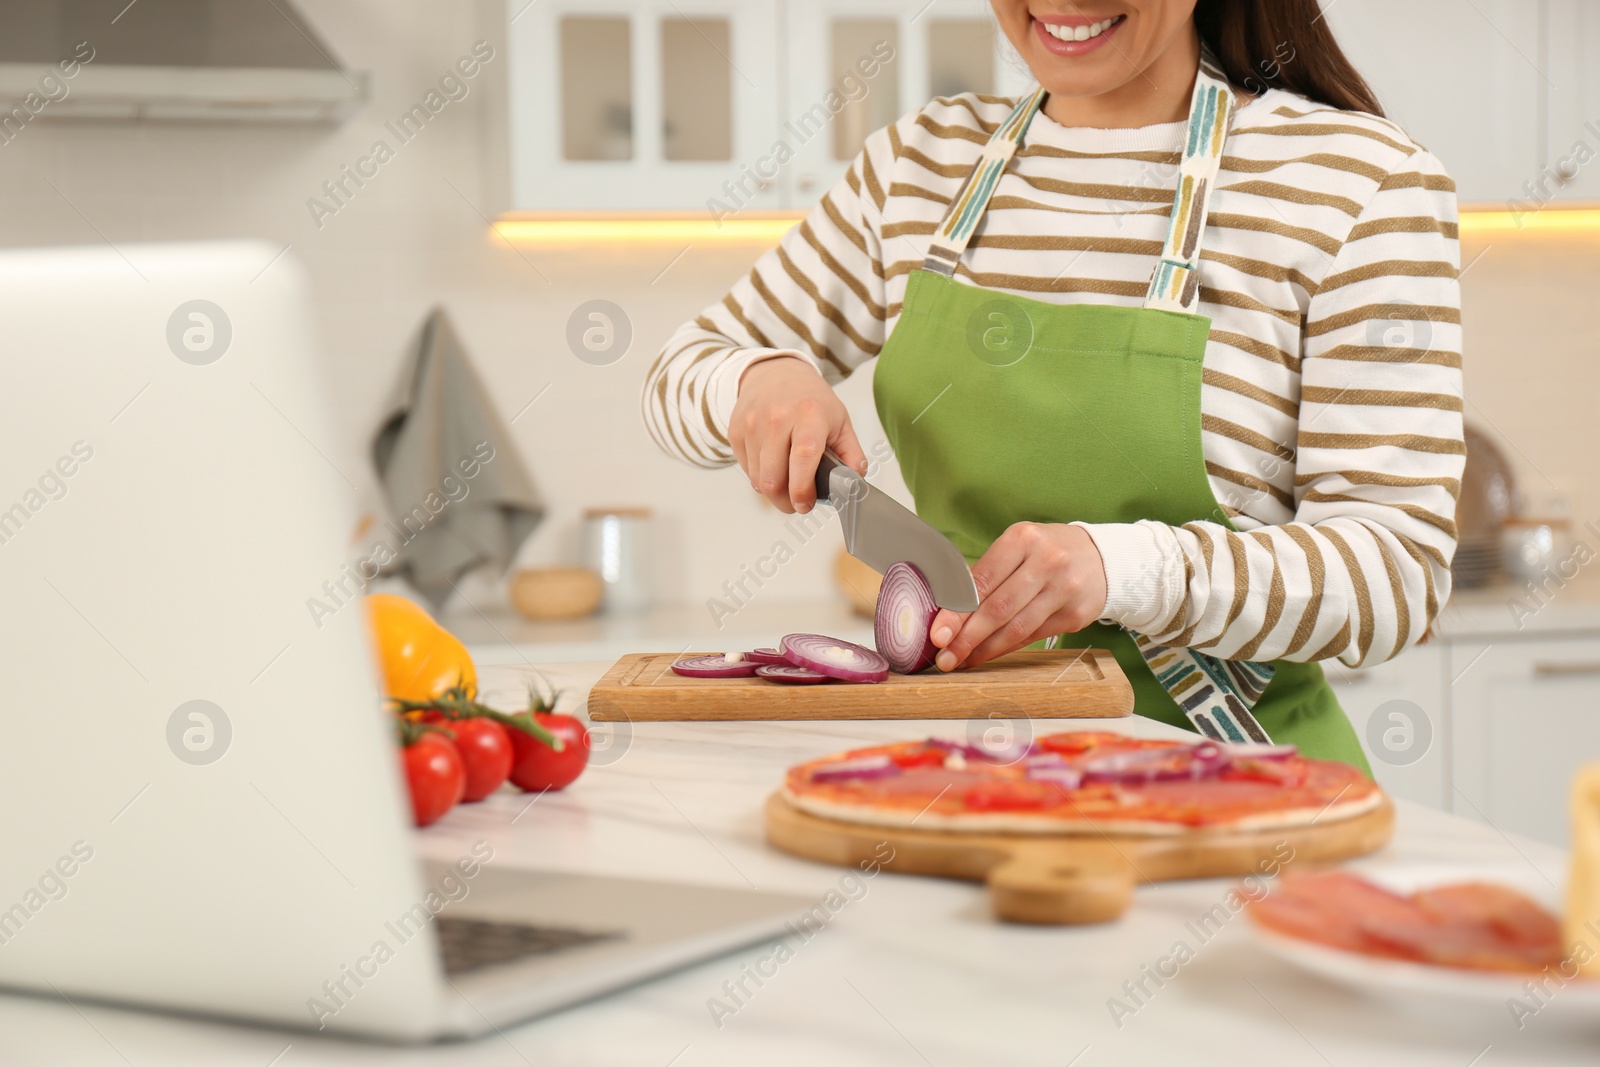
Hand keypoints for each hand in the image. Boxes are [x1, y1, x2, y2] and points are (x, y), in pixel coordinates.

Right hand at [729, 356, 867, 513]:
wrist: (775, 373)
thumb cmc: (810, 400)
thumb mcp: (840, 421)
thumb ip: (851, 454)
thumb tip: (854, 482)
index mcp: (809, 415)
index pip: (803, 458)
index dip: (803, 489)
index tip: (806, 504)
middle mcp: (776, 418)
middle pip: (773, 478)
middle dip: (786, 501)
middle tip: (798, 503)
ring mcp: (752, 424)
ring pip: (757, 479)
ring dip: (772, 491)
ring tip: (786, 483)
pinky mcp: (735, 431)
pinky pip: (746, 469)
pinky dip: (759, 476)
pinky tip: (772, 466)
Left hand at [930, 522, 1107, 671]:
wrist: (1102, 558)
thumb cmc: (1046, 552)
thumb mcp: (1018, 547)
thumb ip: (987, 574)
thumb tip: (947, 611)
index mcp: (1022, 539)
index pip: (982, 581)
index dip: (957, 611)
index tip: (937, 633)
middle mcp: (1046, 562)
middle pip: (998, 608)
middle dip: (966, 636)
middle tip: (944, 656)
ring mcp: (1064, 589)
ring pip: (1016, 627)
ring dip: (984, 649)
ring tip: (961, 660)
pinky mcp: (1075, 614)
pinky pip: (1032, 636)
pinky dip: (1005, 648)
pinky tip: (986, 655)